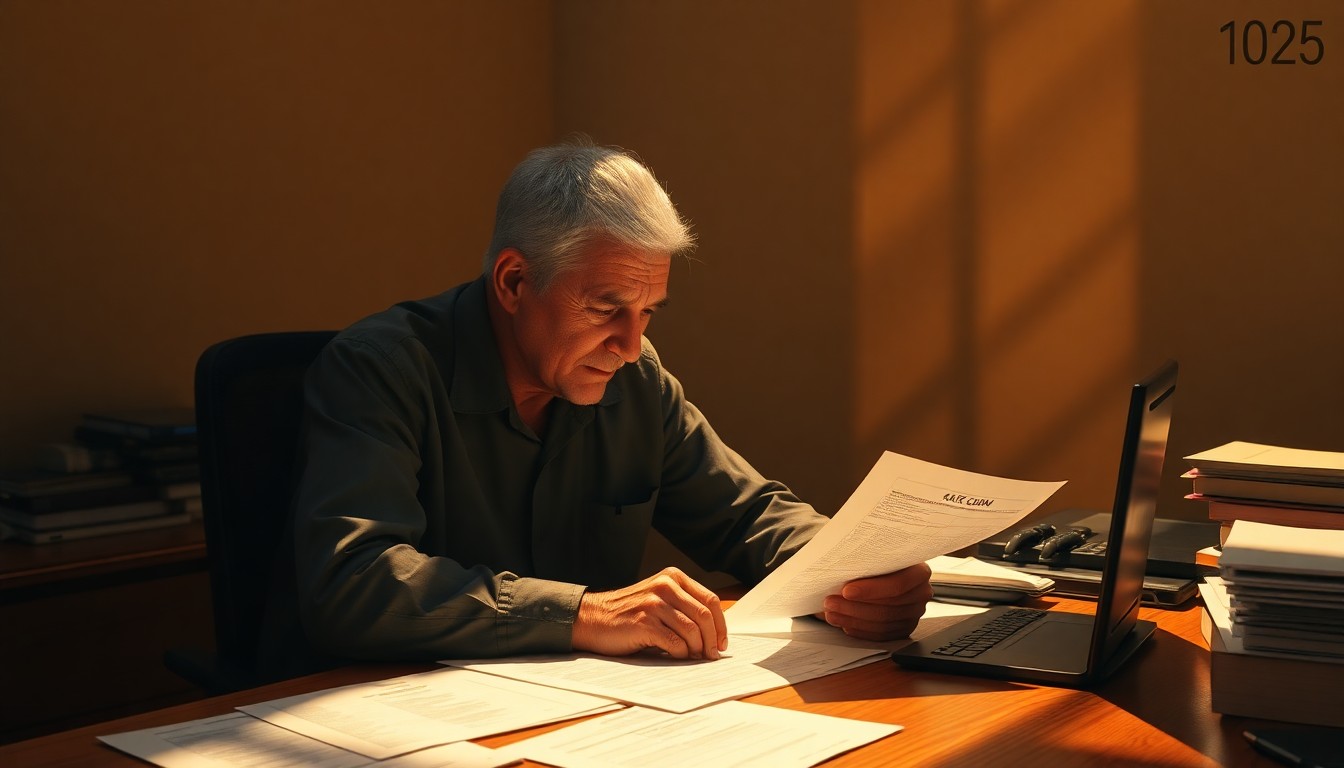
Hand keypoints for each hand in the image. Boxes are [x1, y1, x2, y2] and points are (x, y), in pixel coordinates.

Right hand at [572, 567, 726, 659]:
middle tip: (712, 655)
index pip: (710, 601)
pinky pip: (674, 642)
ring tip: (695, 658)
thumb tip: (713, 634)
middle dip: (713, 640)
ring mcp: (654, 603)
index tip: (722, 642)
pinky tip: (677, 656)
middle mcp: (666, 586)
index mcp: (673, 577)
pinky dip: (681, 653)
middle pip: (704, 615)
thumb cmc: (628, 613)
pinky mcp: (644, 622)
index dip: (721, 625)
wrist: (592, 618)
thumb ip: (683, 607)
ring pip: (692, 630)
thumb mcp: (658, 599)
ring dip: (697, 649)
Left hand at [819, 563, 932, 640]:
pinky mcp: (904, 627)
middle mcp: (921, 593)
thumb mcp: (875, 554)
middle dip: (854, 606)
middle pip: (888, 606)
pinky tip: (845, 623)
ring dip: (852, 619)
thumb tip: (838, 572)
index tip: (846, 591)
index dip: (871, 590)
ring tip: (831, 612)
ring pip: (883, 623)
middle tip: (830, 602)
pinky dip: (860, 630)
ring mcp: (914, 613)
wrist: (882, 570)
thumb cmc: (877, 560)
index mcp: (919, 571)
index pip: (898, 584)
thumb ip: (866, 561)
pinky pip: (882, 634)